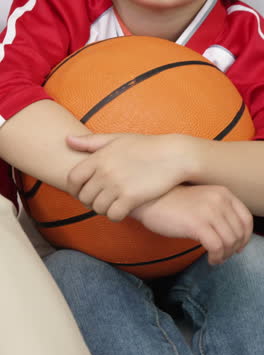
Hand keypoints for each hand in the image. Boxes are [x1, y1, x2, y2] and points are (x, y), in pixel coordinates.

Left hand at [66, 133, 196, 220]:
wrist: (173, 156)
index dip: (74, 189)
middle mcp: (105, 171)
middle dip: (89, 202)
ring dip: (103, 210)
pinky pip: (113, 215)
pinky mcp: (131, 198)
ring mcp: (118, 185)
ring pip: (98, 208)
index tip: (82, 192)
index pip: (72, 179)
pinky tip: (122, 211)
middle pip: (84, 197)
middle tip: (99, 201)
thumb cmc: (145, 147)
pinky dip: (115, 216)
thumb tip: (66, 140)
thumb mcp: (117, 139)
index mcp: (99, 157)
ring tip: (111, 205)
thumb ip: (90, 142)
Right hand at [132, 185, 252, 264]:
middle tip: (223, 256)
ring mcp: (209, 211)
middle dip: (233, 249)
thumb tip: (234, 236)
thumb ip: (219, 211)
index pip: (246, 219)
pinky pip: (217, 247)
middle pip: (239, 233)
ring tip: (215, 259)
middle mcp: (219, 199)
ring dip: (225, 255)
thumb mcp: (202, 200)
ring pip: (230, 242)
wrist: (149, 201)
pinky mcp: (197, 224)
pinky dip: (217, 257)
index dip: (245, 237)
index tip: (237, 247)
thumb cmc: (172, 203)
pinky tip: (210, 260)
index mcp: (223, 193)